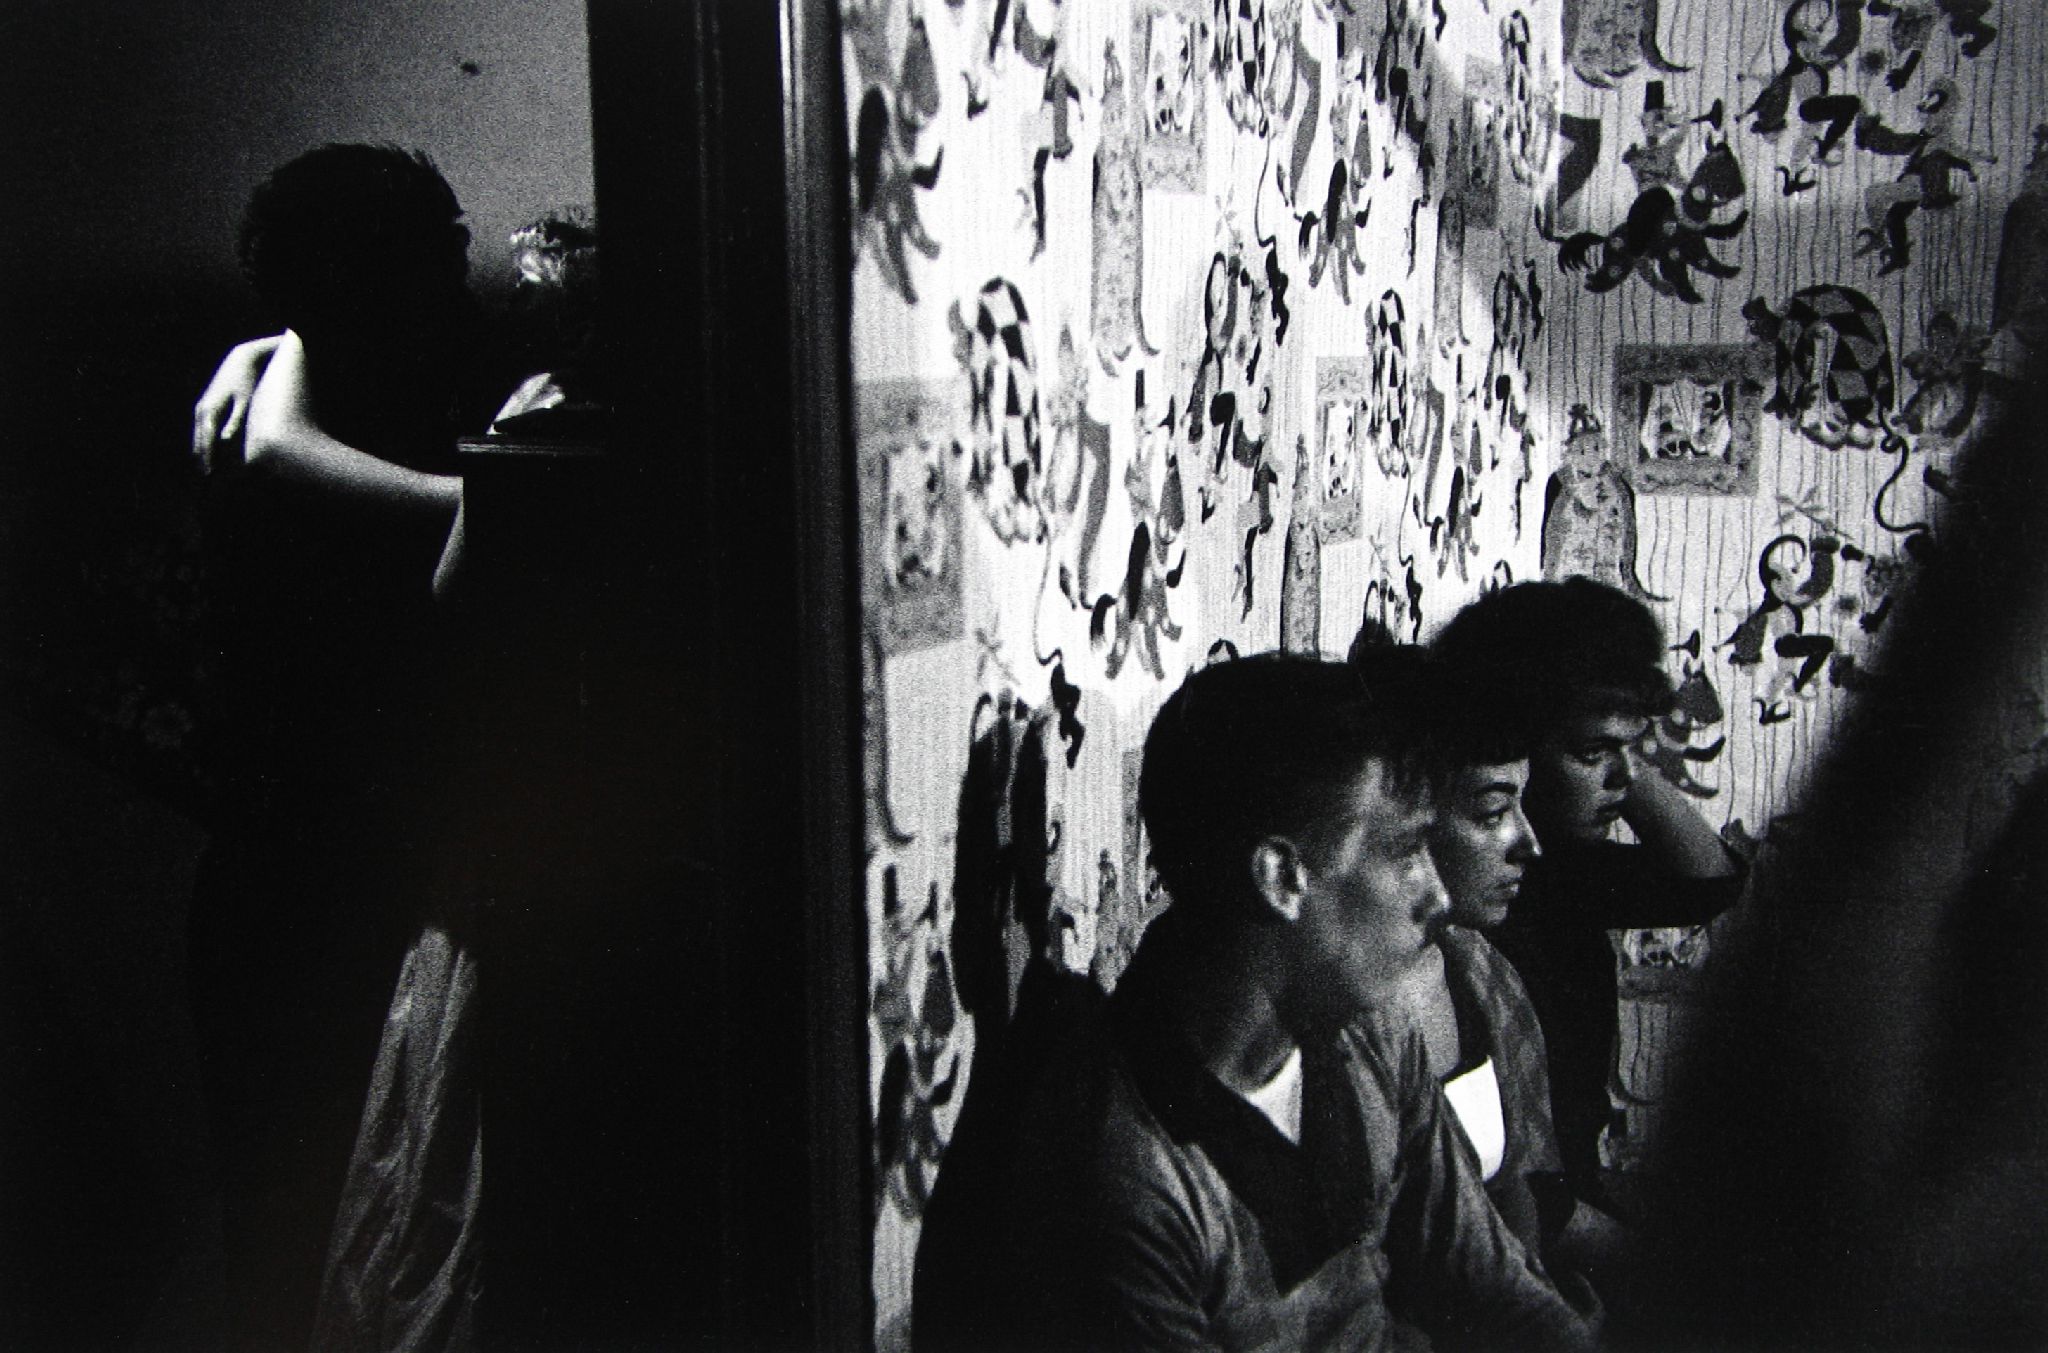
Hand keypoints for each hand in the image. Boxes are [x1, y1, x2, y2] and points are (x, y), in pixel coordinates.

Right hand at [191, 334, 283, 473]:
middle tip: (206, 486)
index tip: (209, 478)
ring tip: (207, 476)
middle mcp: (201, 411)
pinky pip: (203, 432)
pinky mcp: (206, 407)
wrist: (242, 360)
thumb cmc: (248, 382)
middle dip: (202, 463)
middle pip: (198, 443)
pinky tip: (211, 459)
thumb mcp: (245, 401)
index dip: (207, 460)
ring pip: (198, 438)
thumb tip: (226, 439)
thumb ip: (235, 421)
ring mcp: (202, 408)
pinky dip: (205, 446)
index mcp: (209, 411)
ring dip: (202, 456)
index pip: (206, 442)